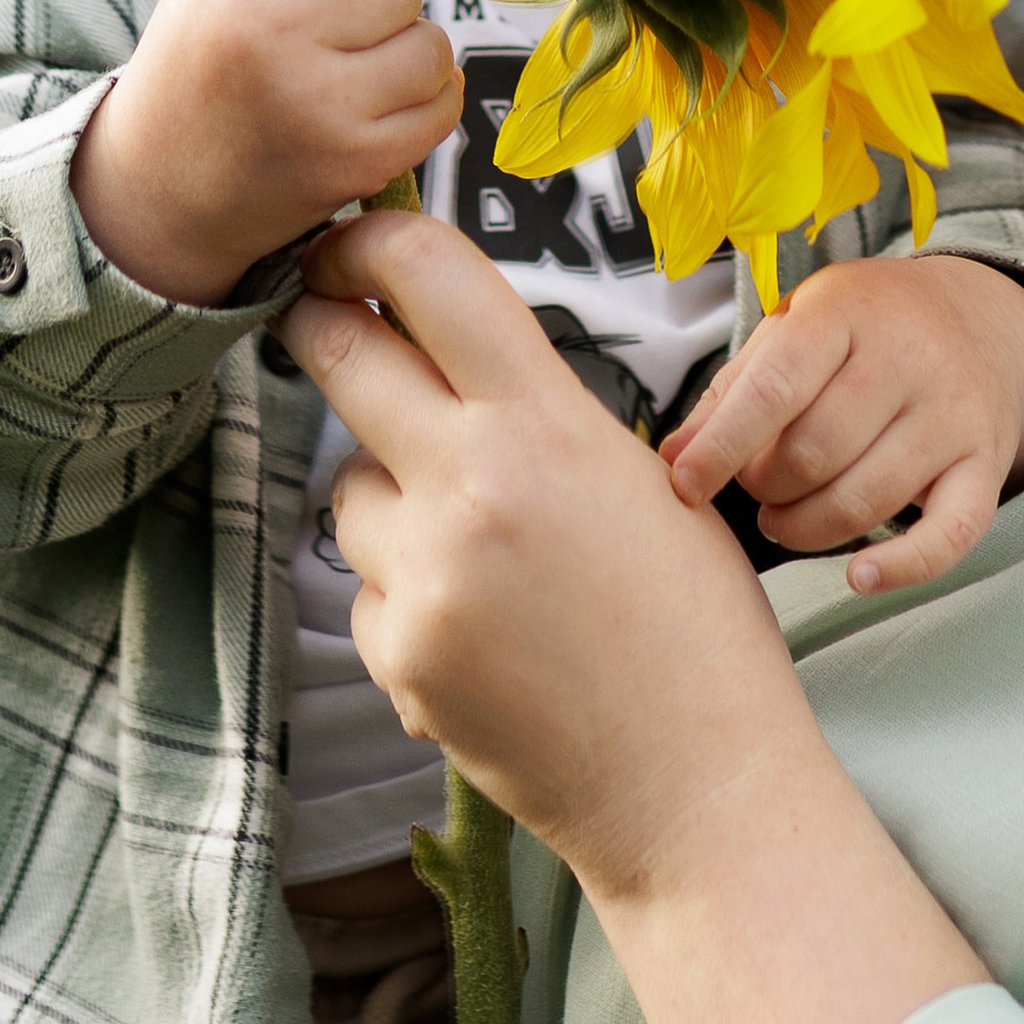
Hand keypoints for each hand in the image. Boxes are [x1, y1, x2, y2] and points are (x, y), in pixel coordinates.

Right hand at [72, 0, 460, 304]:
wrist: (159, 195)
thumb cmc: (198, 76)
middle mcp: (276, 41)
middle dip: (382, 2)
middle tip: (343, 30)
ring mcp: (320, 108)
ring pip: (431, 47)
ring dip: (409, 53)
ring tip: (362, 69)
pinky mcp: (356, 162)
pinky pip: (442, 106)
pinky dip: (426, 102)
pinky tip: (383, 105)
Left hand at [285, 215, 986, 1023]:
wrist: (700, 785)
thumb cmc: (699, 629)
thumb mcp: (644, 479)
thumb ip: (542, 413)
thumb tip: (453, 353)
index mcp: (549, 422)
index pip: (426, 276)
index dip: (370, 238)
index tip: (348, 237)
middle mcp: (472, 484)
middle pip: (339, 353)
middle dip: (324, 327)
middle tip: (324, 318)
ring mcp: (424, 574)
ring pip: (346, 485)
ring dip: (385, 492)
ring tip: (478, 544)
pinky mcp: (396, 654)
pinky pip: (365, 587)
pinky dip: (405, 594)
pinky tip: (483, 630)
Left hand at [661, 256, 1023, 594]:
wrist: (979, 320)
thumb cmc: (861, 332)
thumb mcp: (794, 329)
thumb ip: (733, 391)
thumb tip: (672, 461)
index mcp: (846, 312)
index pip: (774, 389)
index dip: (721, 448)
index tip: (683, 486)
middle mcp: (909, 357)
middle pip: (815, 453)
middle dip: (766, 487)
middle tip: (756, 487)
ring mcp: (954, 412)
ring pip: (866, 500)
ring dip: (807, 528)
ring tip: (786, 519)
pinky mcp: (986, 463)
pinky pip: (948, 535)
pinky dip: (900, 567)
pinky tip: (859, 576)